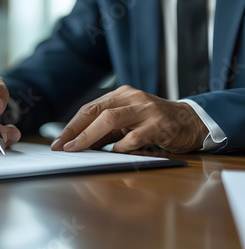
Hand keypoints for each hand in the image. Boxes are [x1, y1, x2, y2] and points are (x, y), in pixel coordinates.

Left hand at [51, 85, 208, 152]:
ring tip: (77, 149)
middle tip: (61, 146)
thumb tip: (77, 145)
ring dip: (90, 136)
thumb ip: (105, 131)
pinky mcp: (159, 124)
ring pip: (111, 119)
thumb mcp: (127, 123)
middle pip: (96, 111)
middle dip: (74, 130)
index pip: (89, 109)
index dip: (71, 126)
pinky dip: (120, 146)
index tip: (58, 142)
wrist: (190, 122)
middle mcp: (132, 98)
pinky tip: (114, 153)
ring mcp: (146, 110)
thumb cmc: (153, 123)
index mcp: (121, 95)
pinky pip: (134, 137)